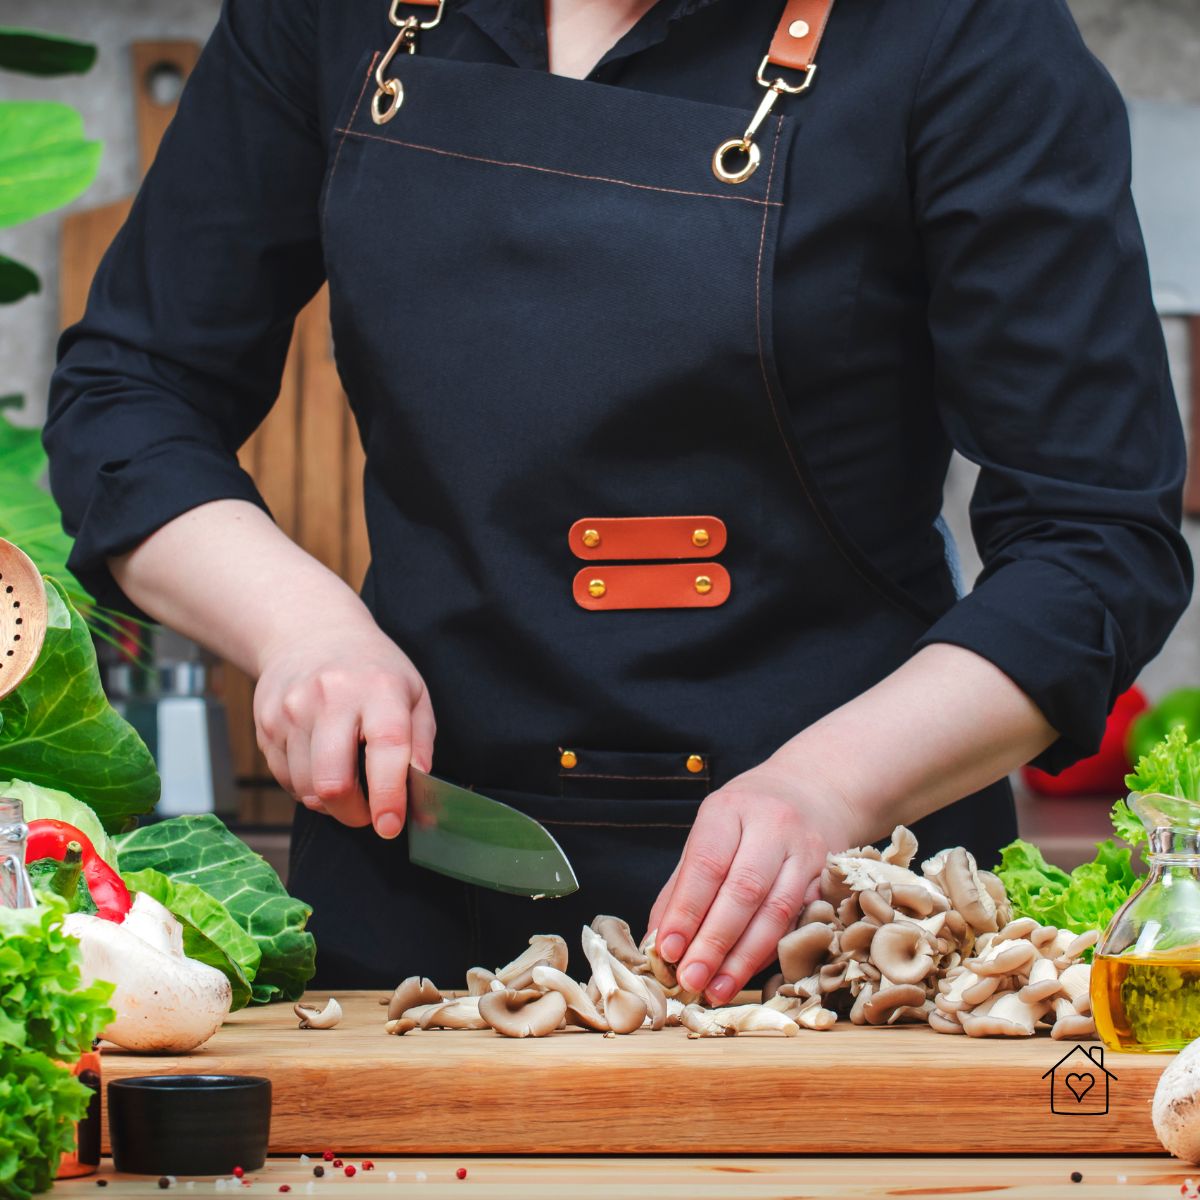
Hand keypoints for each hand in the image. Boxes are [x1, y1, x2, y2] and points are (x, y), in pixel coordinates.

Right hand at [252, 621, 435, 837]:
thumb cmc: (372, 670)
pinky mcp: (267, 724)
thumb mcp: (413, 694)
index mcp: (379, 689)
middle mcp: (331, 697)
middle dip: (353, 813)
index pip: (385, 749)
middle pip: (333, 782)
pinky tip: (320, 765)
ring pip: (306, 789)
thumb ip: (421, 746)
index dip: (388, 796)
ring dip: (329, 803)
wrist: (309, 632)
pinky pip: (285, 780)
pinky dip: (306, 787)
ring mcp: (292, 710)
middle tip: (368, 813)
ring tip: (346, 783)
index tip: (391, 826)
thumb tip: (420, 799)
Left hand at [646, 758, 857, 1005]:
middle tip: (690, 978)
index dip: (686, 911)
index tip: (667, 950)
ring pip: (776, 912)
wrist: (814, 791)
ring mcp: (806, 850)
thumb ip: (682, 885)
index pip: (706, 864)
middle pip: (742, 891)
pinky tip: (747, 973)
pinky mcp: (828, 876)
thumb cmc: (748, 817)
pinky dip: (769, 952)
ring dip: (743, 958)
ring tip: (716, 989)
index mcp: (730, 809)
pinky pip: (798, 921)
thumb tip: (658, 941)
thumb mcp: (710, 832)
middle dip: (713, 943)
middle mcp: (772, 825)